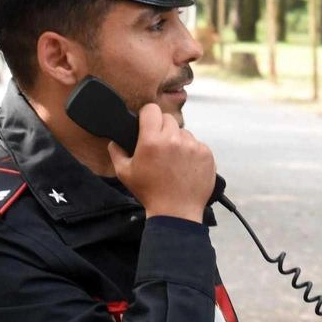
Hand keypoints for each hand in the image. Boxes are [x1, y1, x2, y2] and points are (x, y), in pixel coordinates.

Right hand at [108, 104, 215, 222]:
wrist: (176, 212)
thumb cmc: (150, 193)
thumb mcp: (125, 174)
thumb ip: (117, 153)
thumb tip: (114, 142)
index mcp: (152, 141)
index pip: (151, 110)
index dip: (148, 115)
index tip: (147, 123)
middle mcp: (174, 139)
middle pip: (168, 119)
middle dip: (163, 129)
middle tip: (160, 146)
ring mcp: (193, 146)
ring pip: (184, 132)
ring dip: (178, 141)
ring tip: (174, 160)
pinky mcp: (206, 154)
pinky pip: (197, 145)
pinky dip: (192, 152)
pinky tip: (185, 167)